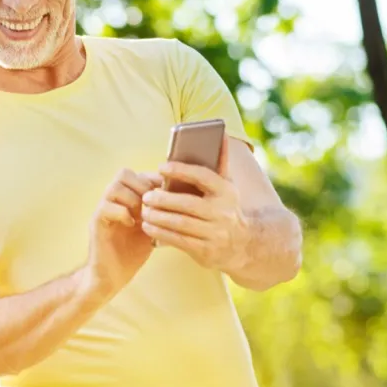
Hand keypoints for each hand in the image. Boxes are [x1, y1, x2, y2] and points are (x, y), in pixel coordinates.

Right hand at [84, 168, 162, 298]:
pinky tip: (132, 224)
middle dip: (143, 186)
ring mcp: (103, 210)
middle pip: (124, 174)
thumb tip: (181, 199)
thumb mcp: (151, 229)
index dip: (154, 178)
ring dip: (133, 198)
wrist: (112, 276)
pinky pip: (106, 207)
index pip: (138, 174)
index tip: (167, 191)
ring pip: (114, 187)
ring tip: (142, 214)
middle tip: (153, 204)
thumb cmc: (132, 253)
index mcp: (126, 199)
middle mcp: (113, 201)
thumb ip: (158, 213)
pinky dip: (122, 212)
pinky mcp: (97, 223)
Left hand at [141, 138, 249, 271]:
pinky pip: (178, 240)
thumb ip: (221, 163)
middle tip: (145, 195)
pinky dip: (160, 233)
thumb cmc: (227, 208)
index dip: (181, 171)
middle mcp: (222, 212)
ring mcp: (215, 233)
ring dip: (157, 217)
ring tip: (143, 210)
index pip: (203, 177)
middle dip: (163, 199)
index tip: (161, 167)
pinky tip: (148, 226)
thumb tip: (222, 135)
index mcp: (227, 192)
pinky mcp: (205, 251)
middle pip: (187, 203)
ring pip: (180, 223)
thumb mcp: (228, 187)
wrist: (243, 245)